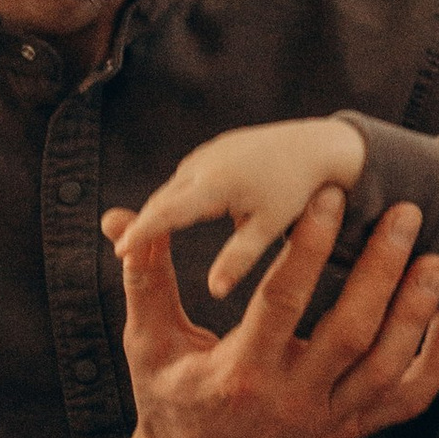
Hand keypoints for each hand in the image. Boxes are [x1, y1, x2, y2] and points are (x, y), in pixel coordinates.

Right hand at [70, 192, 438, 437]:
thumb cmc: (170, 399)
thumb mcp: (148, 342)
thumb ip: (145, 279)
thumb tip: (122, 221)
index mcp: (240, 374)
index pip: (282, 302)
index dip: (308, 247)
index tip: (330, 197)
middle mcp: (290, 401)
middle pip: (351, 332)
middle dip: (382, 269)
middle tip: (406, 213)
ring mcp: (327, 420)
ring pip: (388, 367)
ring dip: (416, 311)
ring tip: (435, 259)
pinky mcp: (350, 431)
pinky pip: (408, 401)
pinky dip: (438, 361)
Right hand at [110, 116, 366, 299]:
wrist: (318, 146)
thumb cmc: (298, 190)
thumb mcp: (270, 225)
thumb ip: (241, 257)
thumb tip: (215, 291)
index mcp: (216, 183)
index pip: (167, 212)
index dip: (142, 232)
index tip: (120, 252)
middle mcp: (205, 163)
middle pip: (162, 198)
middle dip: (142, 222)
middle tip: (121, 250)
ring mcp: (208, 153)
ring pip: (174, 187)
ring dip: (157, 210)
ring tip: (138, 238)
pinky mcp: (215, 150)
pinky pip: (187, 178)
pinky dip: (174, 198)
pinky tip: (171, 215)